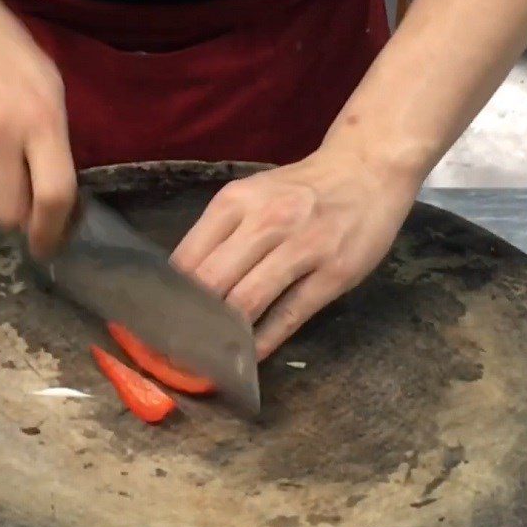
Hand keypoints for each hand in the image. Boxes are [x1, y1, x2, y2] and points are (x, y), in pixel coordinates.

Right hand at [0, 0, 75, 258]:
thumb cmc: (12, 53)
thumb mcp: (51, 91)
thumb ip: (56, 141)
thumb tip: (59, 195)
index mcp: (45, 122)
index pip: (54, 195)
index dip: (51, 230)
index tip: (46, 247)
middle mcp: (4, 133)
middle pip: (11, 211)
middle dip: (17, 217)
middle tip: (20, 206)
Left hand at [172, 148, 417, 359]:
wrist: (367, 168)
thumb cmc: (304, 189)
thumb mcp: (255, 195)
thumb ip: (222, 233)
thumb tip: (186, 284)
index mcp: (237, 201)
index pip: (189, 257)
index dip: (169, 298)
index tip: (158, 325)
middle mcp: (267, 221)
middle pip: (213, 282)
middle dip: (191, 321)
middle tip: (179, 351)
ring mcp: (303, 247)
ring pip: (249, 300)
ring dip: (226, 334)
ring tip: (212, 358)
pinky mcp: (333, 273)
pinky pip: (290, 314)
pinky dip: (266, 340)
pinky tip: (251, 356)